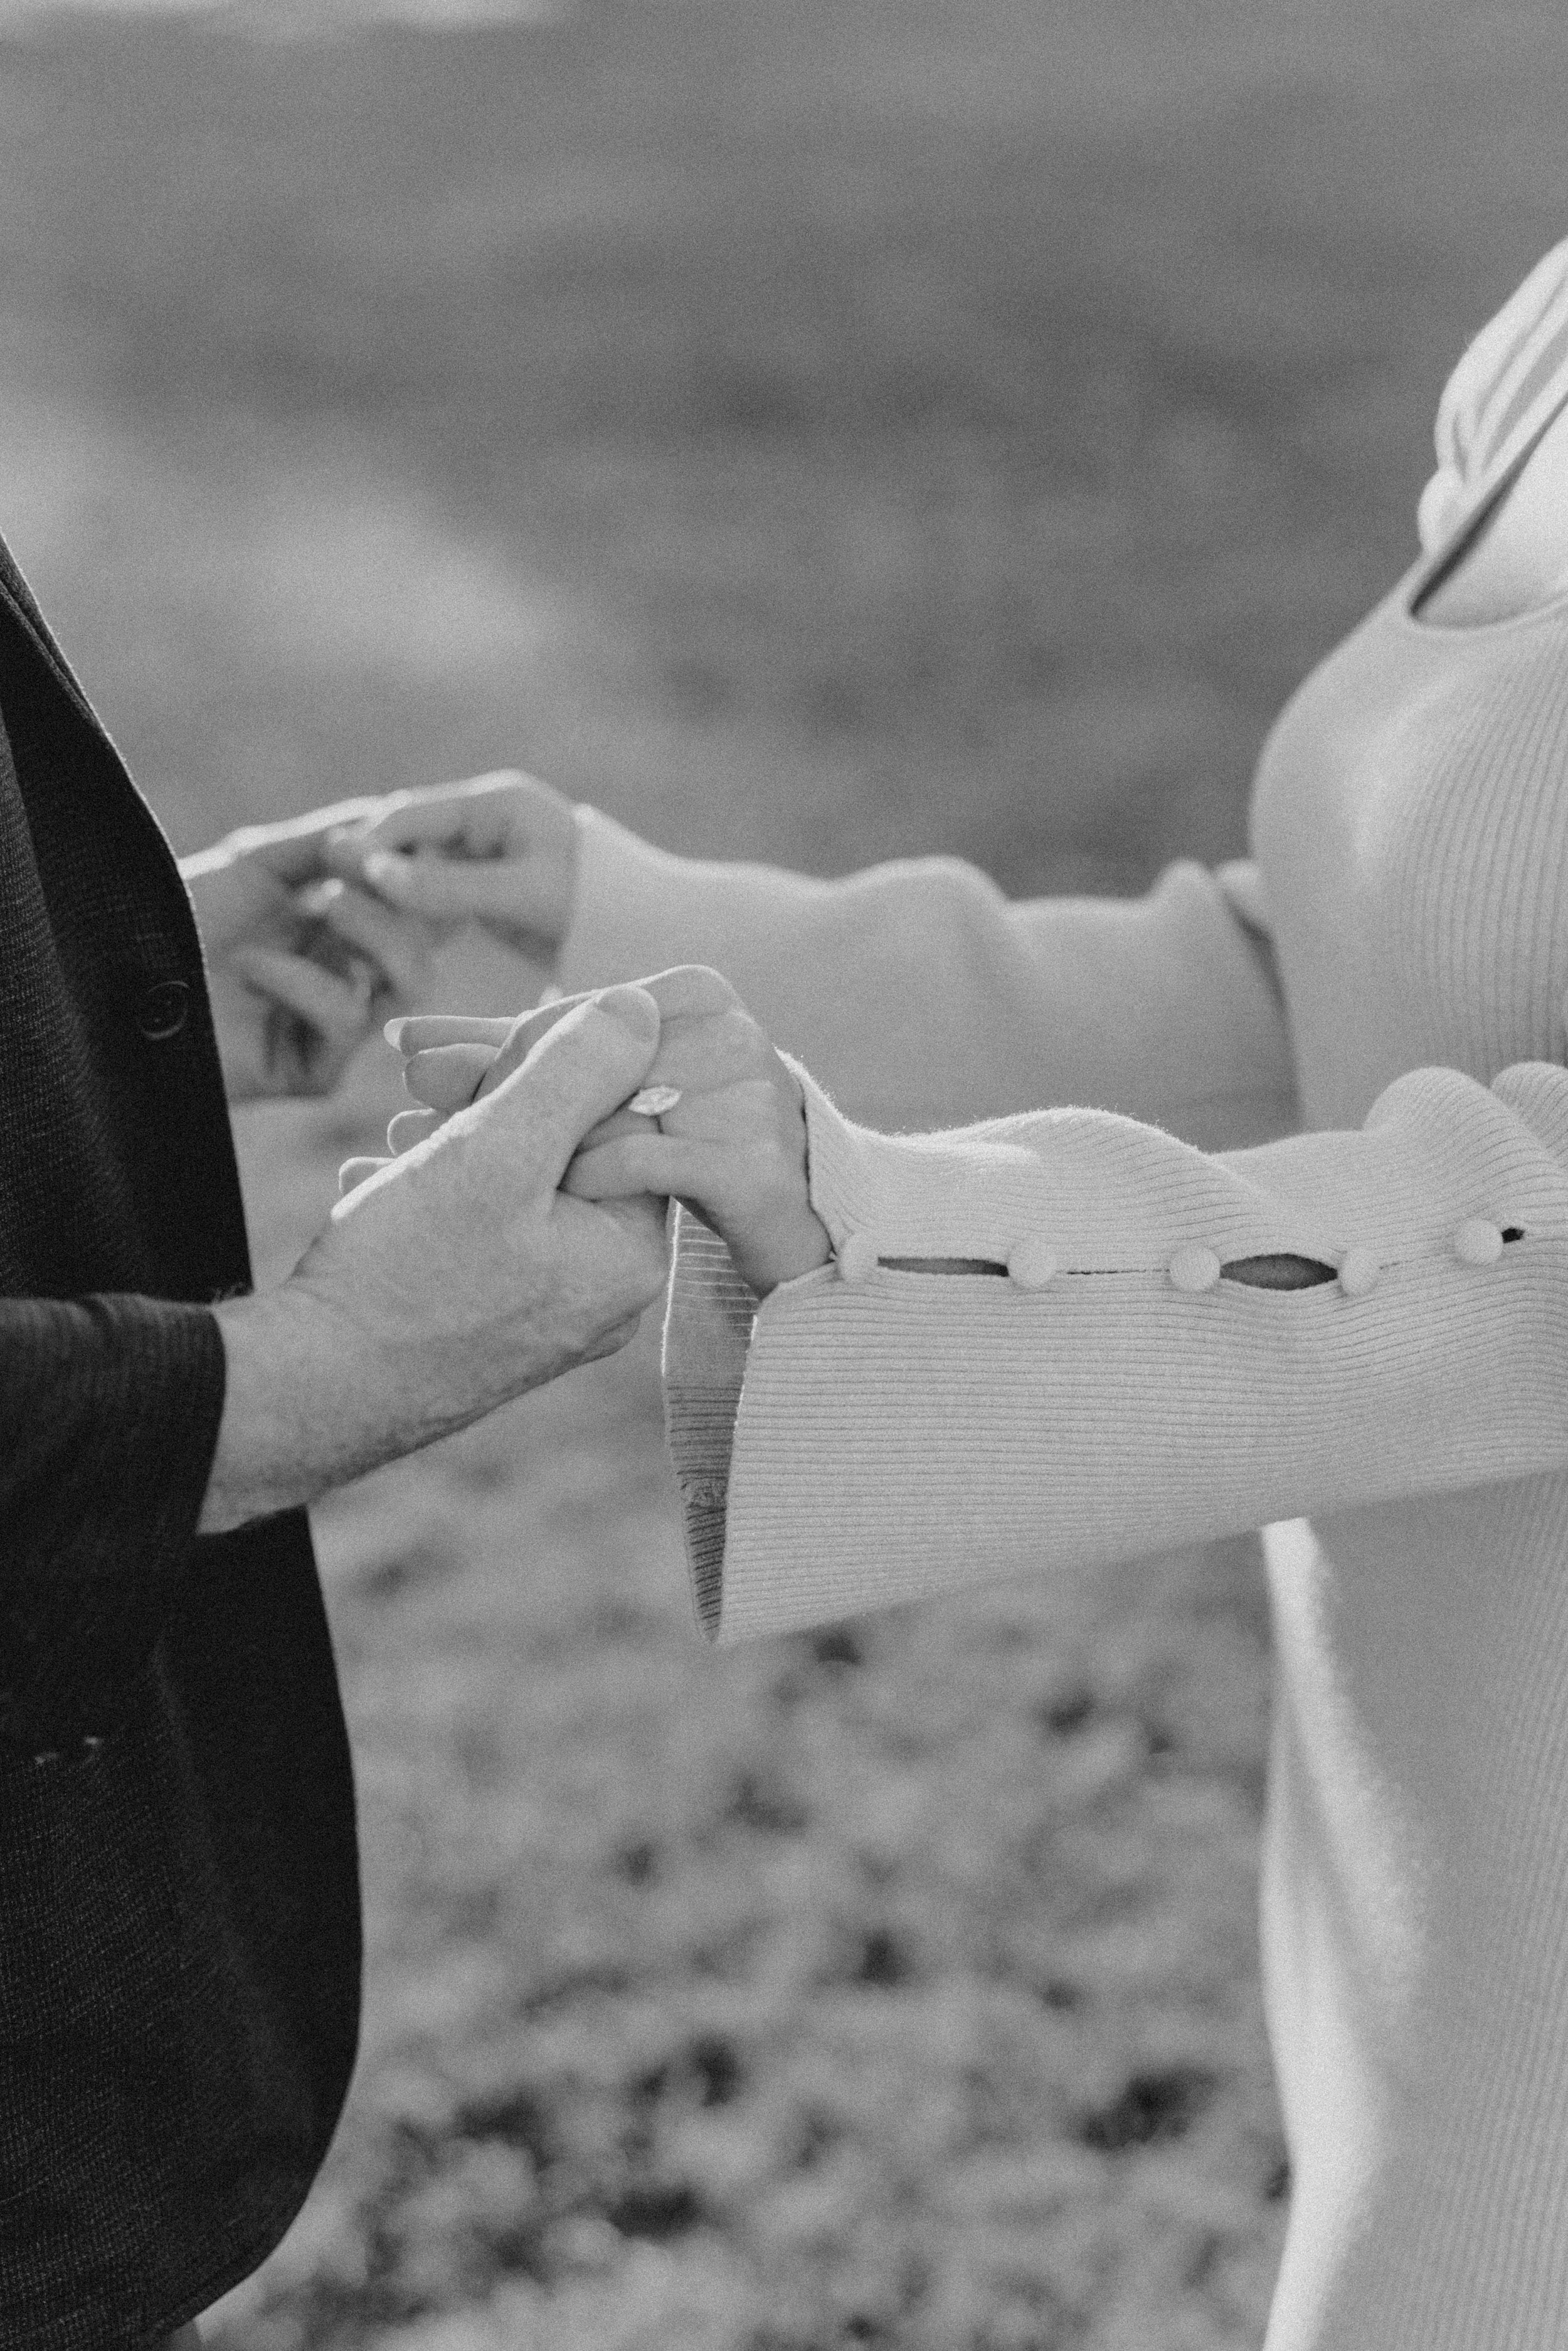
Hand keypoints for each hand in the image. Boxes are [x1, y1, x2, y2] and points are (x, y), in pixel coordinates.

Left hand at [182, 799, 439, 1101]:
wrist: (117, 979)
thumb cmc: (178, 918)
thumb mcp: (258, 862)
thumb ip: (331, 841)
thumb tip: (410, 829)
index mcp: (342, 932)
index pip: (417, 906)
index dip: (426, 873)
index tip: (412, 839)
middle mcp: (350, 980)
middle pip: (429, 944)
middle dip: (408, 899)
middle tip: (368, 864)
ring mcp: (336, 1030)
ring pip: (412, 983)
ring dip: (373, 932)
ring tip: (324, 902)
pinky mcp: (316, 1072)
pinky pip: (348, 1018)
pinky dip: (303, 980)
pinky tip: (252, 965)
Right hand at [201, 988, 671, 1533]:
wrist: (306, 1394)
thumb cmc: (403, 1277)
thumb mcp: (497, 1147)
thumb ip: (576, 1070)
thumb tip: (641, 1010)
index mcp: (632, 1253)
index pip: (626, 1115)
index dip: (555, 1056)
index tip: (478, 1041)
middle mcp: (604, 1291)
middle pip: (570, 1145)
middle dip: (494, 1091)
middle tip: (415, 1064)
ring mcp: (548, 1312)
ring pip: (518, 1180)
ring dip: (456, 1131)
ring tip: (398, 1124)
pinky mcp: (492, 1320)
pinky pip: (484, 1227)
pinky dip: (436, 1187)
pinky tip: (380, 1177)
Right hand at [323, 768, 577, 962]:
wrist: (640, 931)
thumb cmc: (592, 905)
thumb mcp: (519, 894)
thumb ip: (449, 886)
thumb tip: (376, 873)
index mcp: (495, 802)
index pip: (414, 813)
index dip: (371, 839)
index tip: (333, 866)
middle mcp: (486, 818)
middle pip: (409, 834)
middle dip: (372, 862)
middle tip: (328, 892)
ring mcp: (485, 849)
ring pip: (417, 864)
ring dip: (388, 887)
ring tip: (347, 913)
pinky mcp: (487, 882)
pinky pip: (435, 888)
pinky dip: (411, 905)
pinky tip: (384, 929)